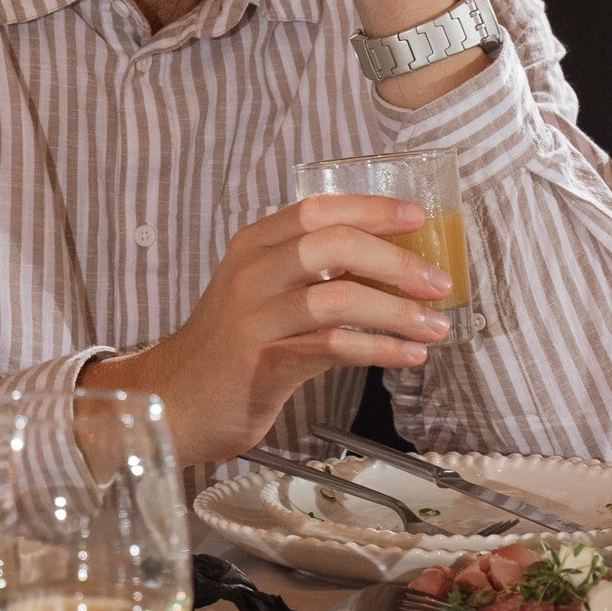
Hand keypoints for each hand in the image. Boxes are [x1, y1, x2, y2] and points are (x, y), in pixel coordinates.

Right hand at [96, 194, 453, 465]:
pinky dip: (378, 349)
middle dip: (396, 261)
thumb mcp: (262, 295)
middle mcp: (250, 274)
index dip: (371, 209)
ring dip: (397, 311)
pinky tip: (407, 356)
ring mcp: (253, 318)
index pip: (316, 210)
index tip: (418, 218)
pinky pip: (332, 347)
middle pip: (332, 245)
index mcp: (252, 247)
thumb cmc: (229, 349)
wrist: (173, 402)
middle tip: (438, 281)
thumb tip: (391, 266)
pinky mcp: (262, 363)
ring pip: (337, 297)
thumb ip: (311, 275)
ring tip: (434, 326)